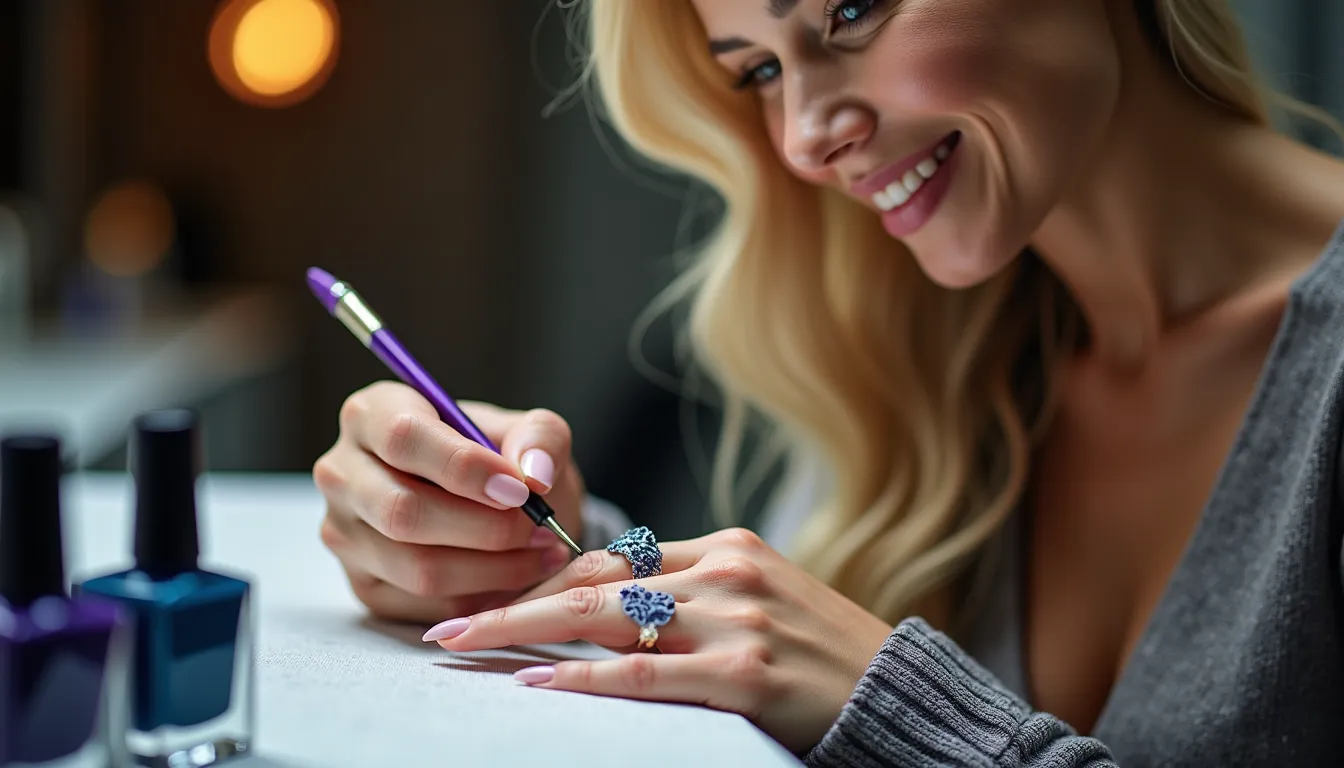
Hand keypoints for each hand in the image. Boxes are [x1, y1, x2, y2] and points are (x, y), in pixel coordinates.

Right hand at [312, 381, 584, 623]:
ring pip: (416, 568)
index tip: (519, 489)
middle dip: (485, 528)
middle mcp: (343, 473)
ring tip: (542, 551)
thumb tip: (533, 475)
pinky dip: (483, 597)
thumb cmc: (498, 457)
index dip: (464, 466)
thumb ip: (540, 437)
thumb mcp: (527, 431)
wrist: (487, 501)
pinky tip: (518, 574)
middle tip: (539, 527)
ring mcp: (344, 534)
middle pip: (403, 512)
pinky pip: (425, 605)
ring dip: (494, 568)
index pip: (403, 438)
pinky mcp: (363, 585)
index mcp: (372, 415)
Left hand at [424, 527, 892, 752]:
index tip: (491, 598)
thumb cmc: (820, 655)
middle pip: (595, 580)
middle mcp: (727, 571)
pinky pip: (645, 674)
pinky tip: (536, 683)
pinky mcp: (747, 672)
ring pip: (607, 619)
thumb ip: (693, 594)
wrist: (898, 693)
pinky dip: (583, 679)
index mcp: (727, 547)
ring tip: (464, 647)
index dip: (544, 577)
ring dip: (524, 633)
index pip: (615, 556)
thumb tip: (610, 604)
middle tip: (450, 624)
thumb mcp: (759, 601)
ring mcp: (737, 619)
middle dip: (512, 601)